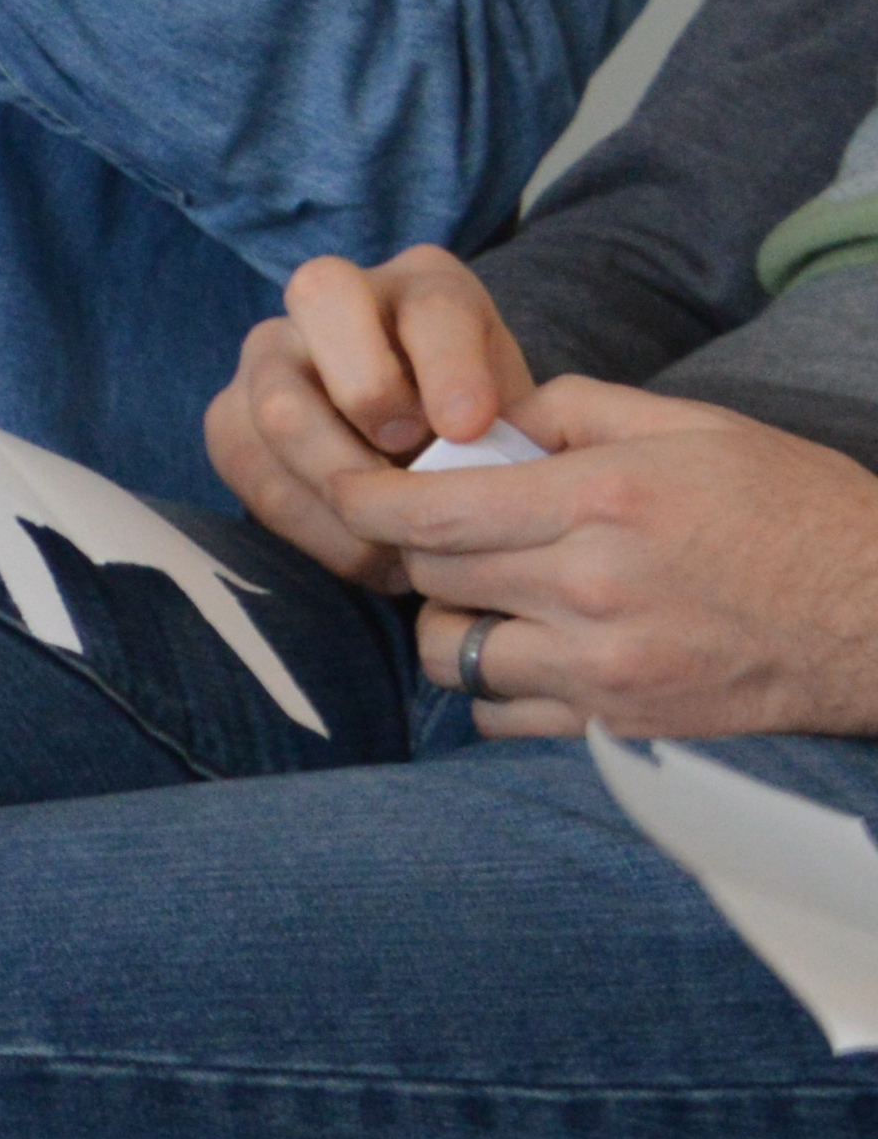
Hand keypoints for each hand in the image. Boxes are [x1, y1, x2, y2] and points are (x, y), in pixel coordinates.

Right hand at [205, 247, 533, 576]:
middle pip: (322, 301)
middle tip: (409, 458)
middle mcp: (333, 297)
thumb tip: (476, 469)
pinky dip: (315, 526)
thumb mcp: (516, 425)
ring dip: (338, 479)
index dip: (449, 366)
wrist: (427, 471)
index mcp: (425, 286)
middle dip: (367, 389)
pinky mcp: (231, 418)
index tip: (469, 429)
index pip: (431, 305)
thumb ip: (504, 432)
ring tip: (397, 538)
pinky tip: (368, 554)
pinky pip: (253, 471)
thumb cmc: (481, 443)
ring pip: (276, 402)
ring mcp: (270, 352)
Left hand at [331, 378, 877, 739]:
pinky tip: (530, 654)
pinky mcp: (626, 728)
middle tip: (443, 535)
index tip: (344, 489)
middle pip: (430, 578)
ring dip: (451, 623)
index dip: (361, 498)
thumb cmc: (795, 508)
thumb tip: (482, 414)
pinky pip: (504, 718)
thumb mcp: (691, 426)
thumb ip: (574, 410)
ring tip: (489, 597)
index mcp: (603, 501)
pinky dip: (496, 688)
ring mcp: (607, 669)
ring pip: (452, 655)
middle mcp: (593, 589)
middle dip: (416, 552)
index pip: (428, 511)